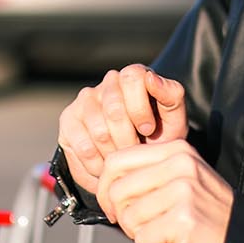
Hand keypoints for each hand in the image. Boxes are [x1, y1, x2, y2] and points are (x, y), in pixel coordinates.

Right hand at [57, 65, 186, 193]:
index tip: (149, 130)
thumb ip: (171, 95)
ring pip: (98, 132)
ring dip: (115, 155)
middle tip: (135, 151)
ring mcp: (85, 100)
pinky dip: (98, 165)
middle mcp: (107, 82)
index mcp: (133, 75)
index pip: (131, 78)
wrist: (139, 156)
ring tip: (123, 160)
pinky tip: (106, 167)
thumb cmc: (160, 134)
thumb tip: (150, 78)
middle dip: (129, 139)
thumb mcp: (174, 118)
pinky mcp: (68, 120)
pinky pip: (82, 147)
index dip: (140, 109)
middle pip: (114, 110)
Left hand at [96, 140, 231, 242]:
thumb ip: (145, 177)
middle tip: (144, 228)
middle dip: (123, 217)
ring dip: (143, 236)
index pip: (115, 161)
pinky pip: (144, 239)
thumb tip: (104, 189)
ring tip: (169, 235)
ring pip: (129, 217)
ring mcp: (183, 189)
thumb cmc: (205, 215)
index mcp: (175, 149)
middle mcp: (179, 163)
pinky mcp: (184, 218)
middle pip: (117, 190)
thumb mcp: (178, 182)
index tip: (116, 208)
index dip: (105, 189)